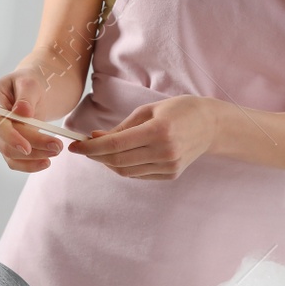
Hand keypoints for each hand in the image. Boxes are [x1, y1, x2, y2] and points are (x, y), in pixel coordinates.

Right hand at [0, 66, 64, 172]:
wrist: (32, 90)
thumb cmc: (29, 81)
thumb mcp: (30, 81)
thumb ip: (26, 96)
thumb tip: (22, 112)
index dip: (10, 137)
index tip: (27, 147)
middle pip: (6, 143)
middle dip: (32, 148)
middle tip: (57, 146)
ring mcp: (0, 136)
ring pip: (11, 155)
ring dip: (34, 158)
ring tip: (57, 150)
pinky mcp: (10, 145)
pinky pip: (16, 161)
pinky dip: (30, 165)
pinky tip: (46, 162)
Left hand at [67, 96, 217, 179]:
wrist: (210, 124)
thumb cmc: (177, 110)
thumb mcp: (148, 111)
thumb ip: (121, 127)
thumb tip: (94, 138)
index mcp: (158, 131)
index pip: (115, 144)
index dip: (90, 147)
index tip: (74, 146)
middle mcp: (164, 151)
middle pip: (118, 161)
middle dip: (96, 156)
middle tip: (84, 147)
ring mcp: (169, 166)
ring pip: (126, 171)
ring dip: (108, 163)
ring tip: (101, 151)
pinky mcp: (171, 175)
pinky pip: (139, 175)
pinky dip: (125, 167)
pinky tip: (121, 156)